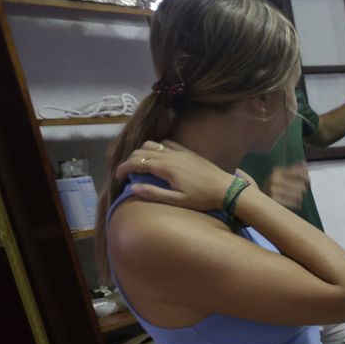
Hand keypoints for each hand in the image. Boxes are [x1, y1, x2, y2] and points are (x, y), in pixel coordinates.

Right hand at [115, 141, 233, 210]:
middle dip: (129, 160)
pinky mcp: (187, 151)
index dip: (123, 168)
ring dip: (142, 152)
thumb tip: (133, 187)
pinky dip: (156, 147)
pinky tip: (158, 157)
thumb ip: (154, 193)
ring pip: (152, 144)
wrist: (226, 189)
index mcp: (165, 167)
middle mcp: (170, 155)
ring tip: (140, 165)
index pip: (136, 162)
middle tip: (127, 173)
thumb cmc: (202, 198)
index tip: (118, 177)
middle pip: (141, 151)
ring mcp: (179, 151)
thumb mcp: (177, 201)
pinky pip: (167, 142)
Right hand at [265, 162, 308, 207]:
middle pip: (301, 185)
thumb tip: (305, 164)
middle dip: (303, 188)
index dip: (306, 178)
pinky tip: (295, 203)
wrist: (258, 199)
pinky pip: (294, 203)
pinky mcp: (274, 201)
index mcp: (276, 171)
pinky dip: (297, 204)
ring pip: (299, 195)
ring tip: (296, 197)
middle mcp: (274, 179)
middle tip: (301, 191)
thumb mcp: (280, 175)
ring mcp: (273, 190)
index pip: (299, 173)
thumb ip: (293, 169)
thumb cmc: (273, 186)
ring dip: (299, 197)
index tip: (309, 181)